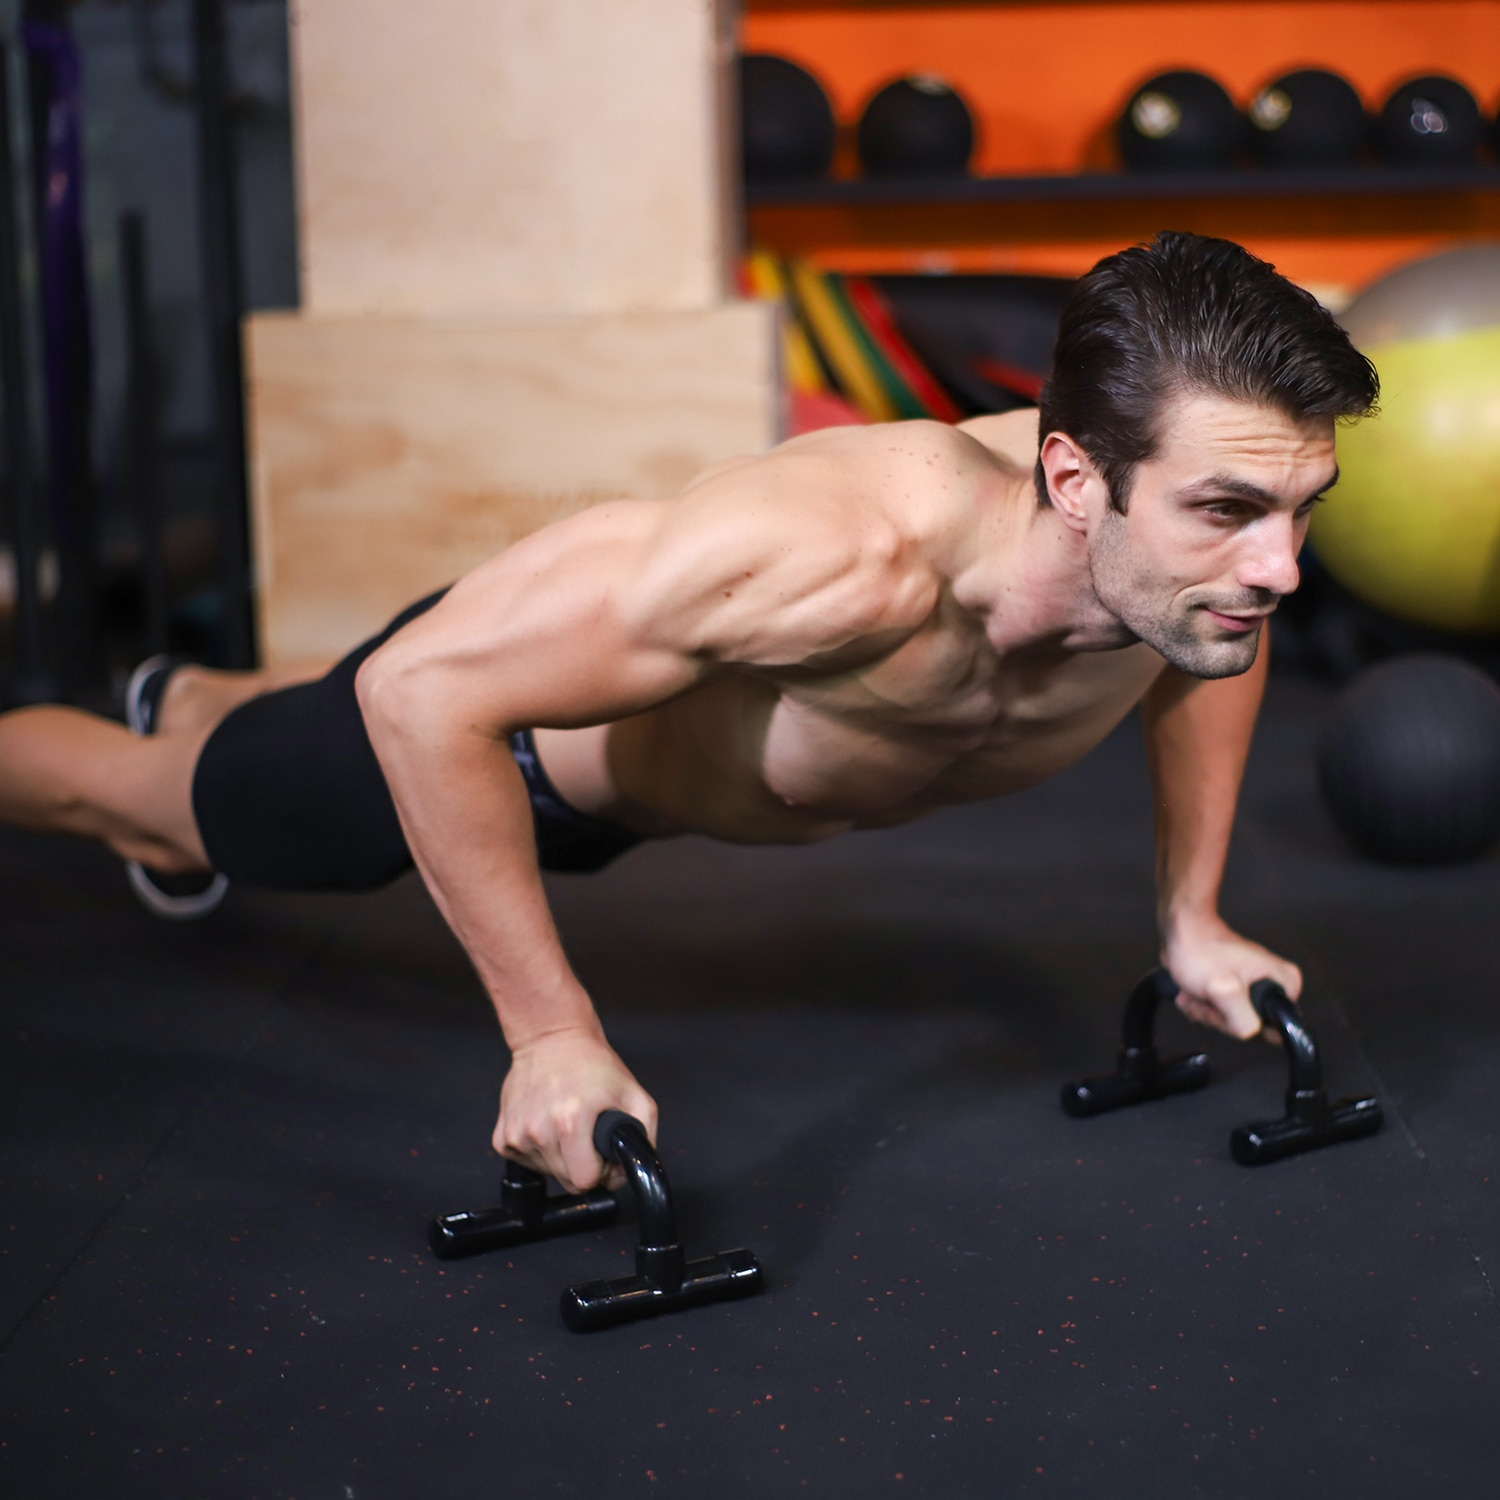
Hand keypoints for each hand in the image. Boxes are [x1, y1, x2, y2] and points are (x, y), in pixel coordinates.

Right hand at [494, 1024, 657, 1193]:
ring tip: (566, 1122)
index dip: (601, 1171)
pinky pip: (526, 1163)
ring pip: (547, 1173)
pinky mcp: (501, 1136)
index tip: (602, 1150)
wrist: (551, 1038)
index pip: (586, 1181)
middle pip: (567, 1181)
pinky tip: (547, 1124)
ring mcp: (516, 1134)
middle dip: (582, 1164)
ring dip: (560, 1157)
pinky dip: (539, 1151)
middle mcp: (538, 1130)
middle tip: (587, 1134)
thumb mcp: (634, 1095)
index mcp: (570, 1121)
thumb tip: (627, 1172)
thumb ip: (643, 1138)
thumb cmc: (592, 1064)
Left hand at [1160, 913, 1301, 1040]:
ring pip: (1229, 1023)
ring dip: (1206, 1012)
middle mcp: (1272, 986)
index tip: (1227, 1006)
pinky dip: (1201, 1007)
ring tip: (1198, 990)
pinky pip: (1218, 1014)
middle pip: (1248, 1027)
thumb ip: (1244, 1020)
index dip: (1243, 1024)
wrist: (1178, 933)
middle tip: (1209, 995)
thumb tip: (1255, 1034)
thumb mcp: (1225, 990)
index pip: (1273, 1029)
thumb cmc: (1200, 950)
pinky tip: (1193, 992)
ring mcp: (1251, 989)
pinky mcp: (1232, 991)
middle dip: (1219, 1017)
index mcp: (1283, 984)